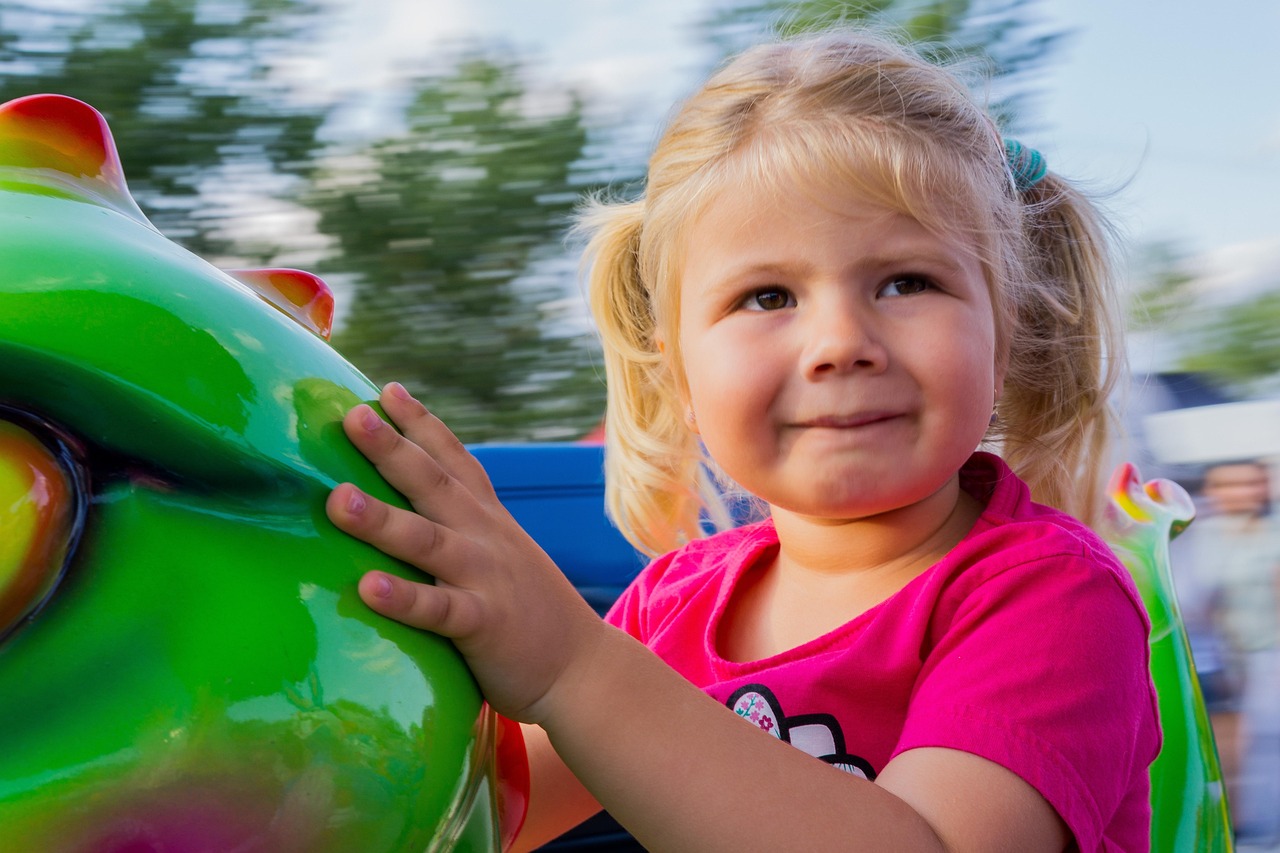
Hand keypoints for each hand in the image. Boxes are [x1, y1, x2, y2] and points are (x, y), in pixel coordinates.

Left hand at [325, 383, 605, 722]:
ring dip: (381, 518)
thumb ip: (461, 527)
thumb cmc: (527, 612)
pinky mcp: (484, 624)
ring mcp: (485, 577)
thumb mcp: (500, 553)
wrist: (584, 667)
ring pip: (426, 541)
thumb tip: (404, 508)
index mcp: (486, 517)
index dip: (420, 423)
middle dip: (392, 448)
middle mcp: (484, 536)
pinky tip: (368, 588)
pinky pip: (439, 610)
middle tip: (353, 416)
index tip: (386, 390)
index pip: (452, 459)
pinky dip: (405, 598)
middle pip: (432, 483)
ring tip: (338, 498)